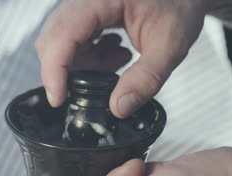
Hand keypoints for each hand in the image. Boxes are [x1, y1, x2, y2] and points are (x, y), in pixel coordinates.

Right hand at [35, 0, 207, 117]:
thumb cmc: (180, 4)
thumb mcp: (170, 44)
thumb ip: (146, 78)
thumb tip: (118, 108)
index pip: (63, 36)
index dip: (54, 71)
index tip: (59, 99)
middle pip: (52, 41)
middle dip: (68, 72)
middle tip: (98, 86)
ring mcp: (81, 5)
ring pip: (58, 43)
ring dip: (81, 65)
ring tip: (118, 62)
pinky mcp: (84, 13)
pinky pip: (70, 40)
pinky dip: (87, 57)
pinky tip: (115, 55)